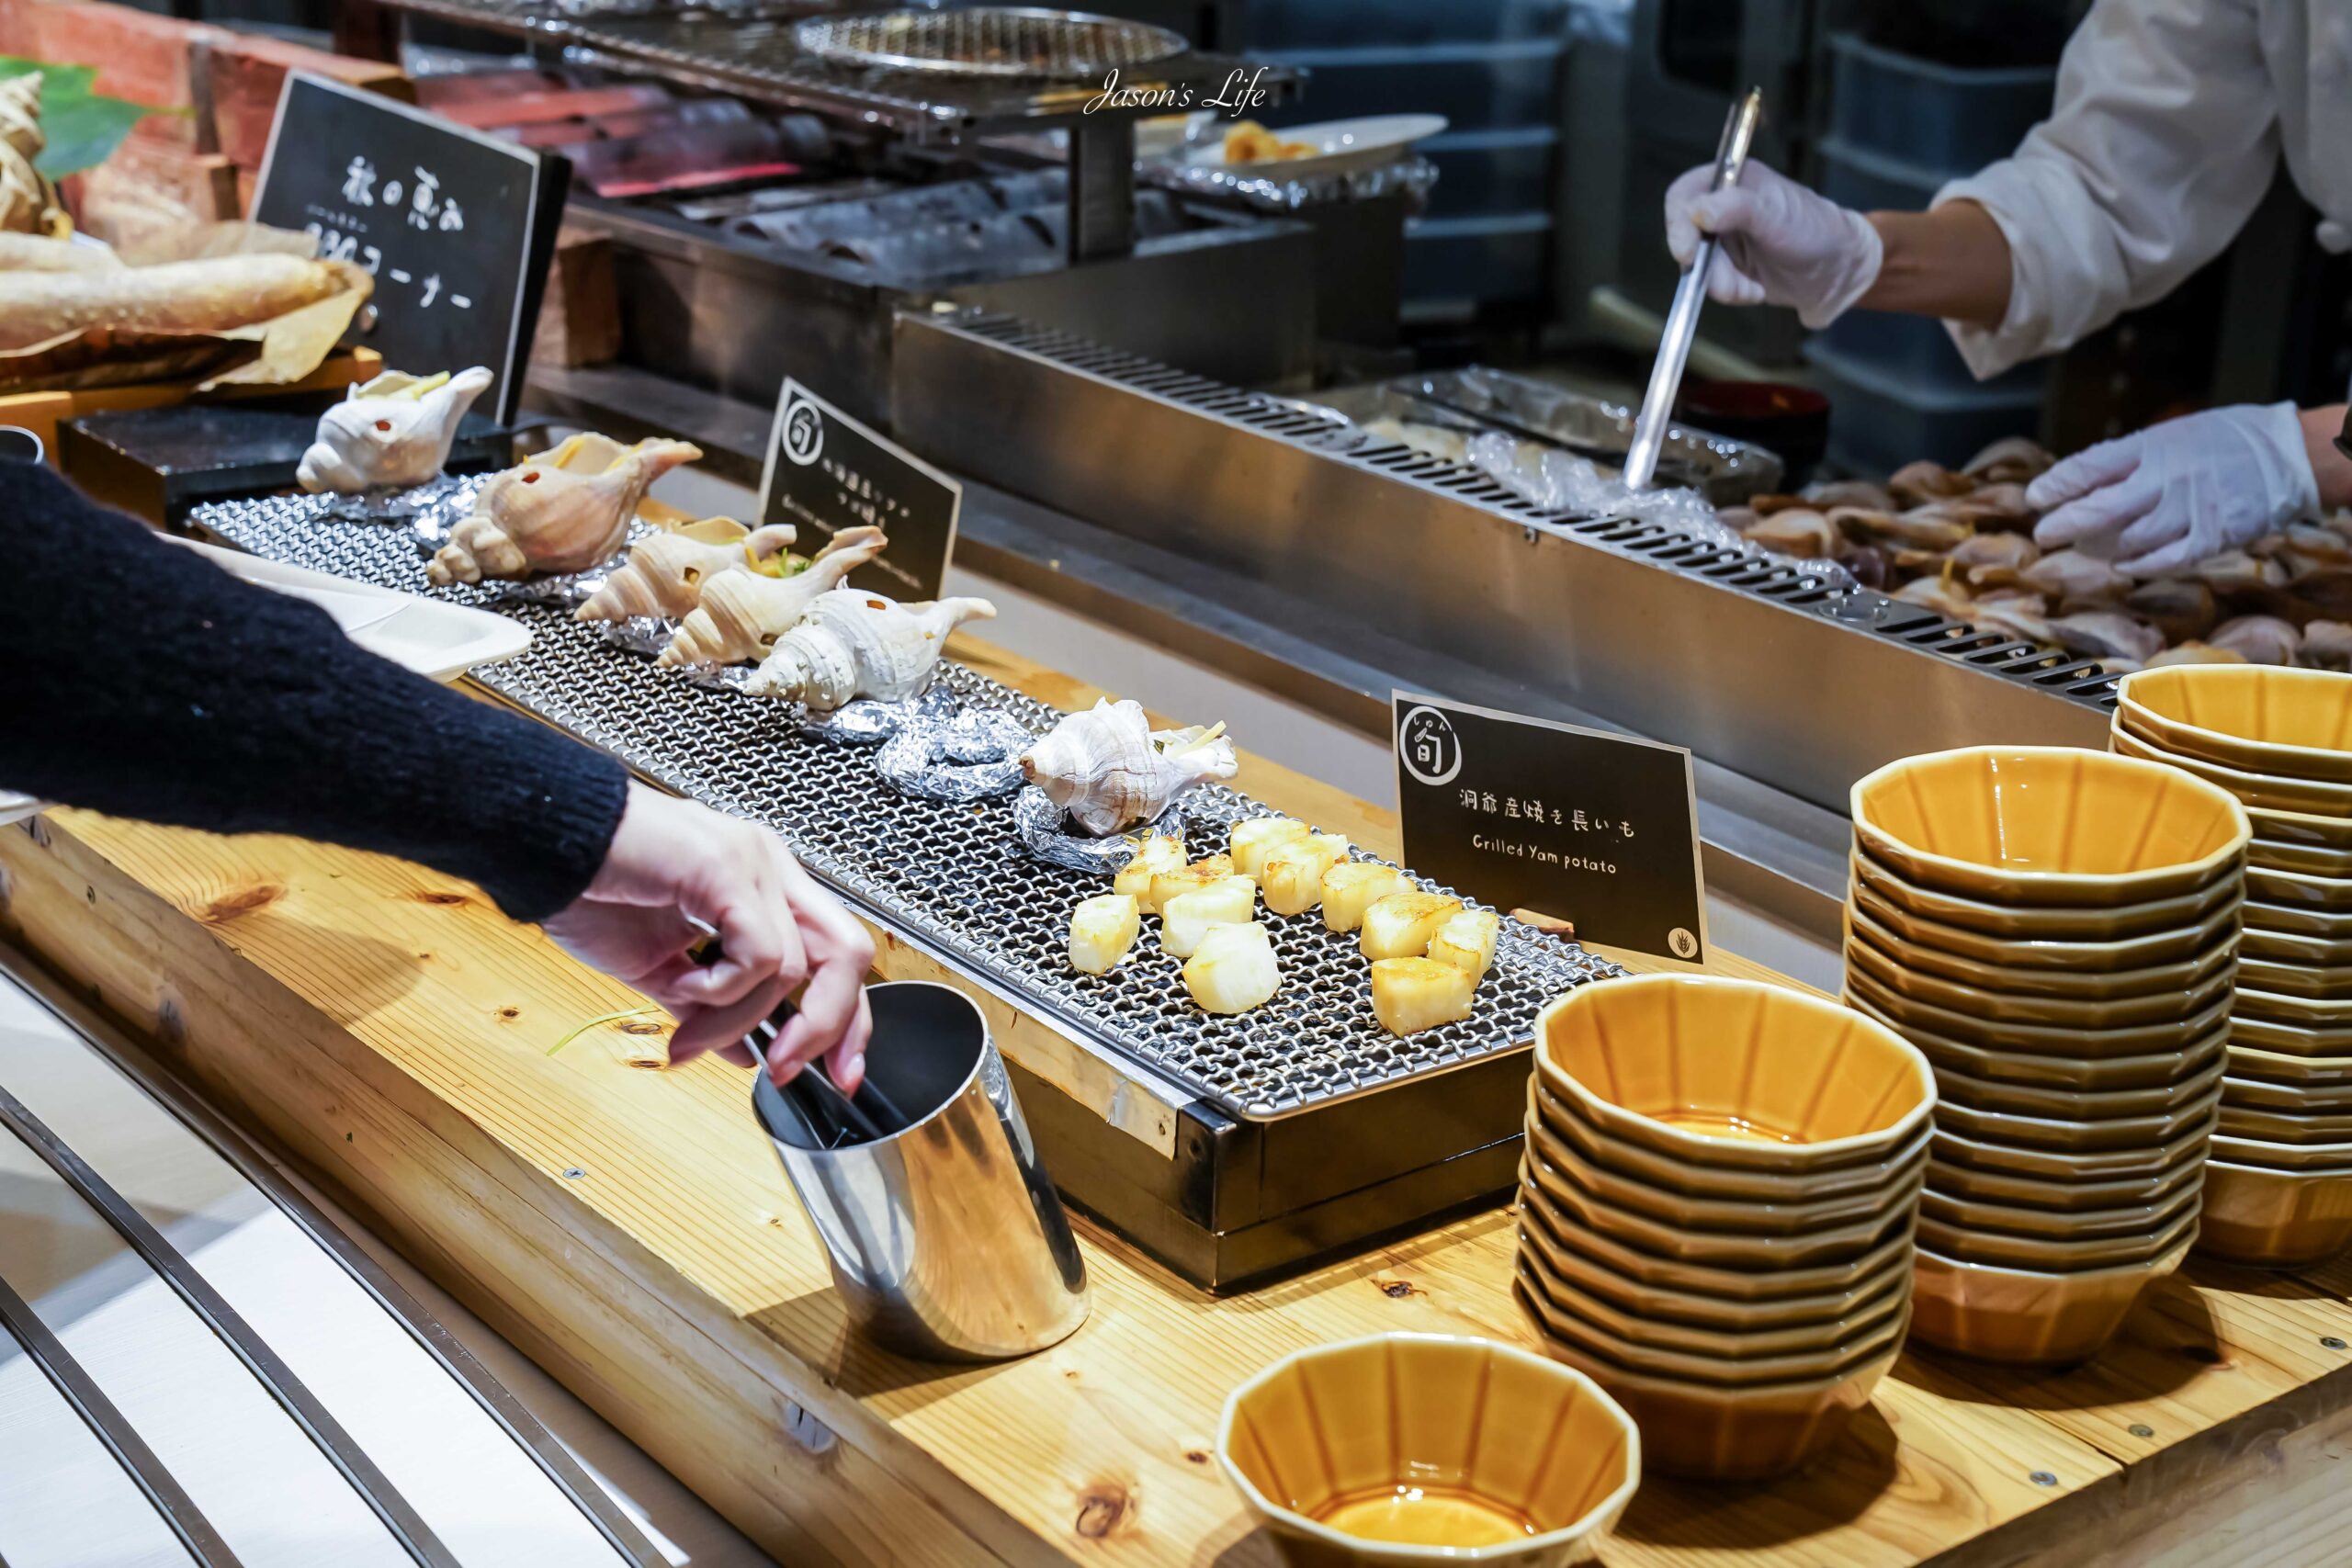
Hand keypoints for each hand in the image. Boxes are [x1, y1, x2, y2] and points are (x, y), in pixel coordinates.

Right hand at [544, 783, 875, 1089]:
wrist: (542, 846)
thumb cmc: (592, 892)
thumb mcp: (661, 969)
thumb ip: (710, 1009)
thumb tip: (747, 1056)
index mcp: (765, 888)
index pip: (837, 957)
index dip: (848, 1021)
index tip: (838, 1076)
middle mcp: (771, 868)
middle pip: (846, 955)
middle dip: (829, 1026)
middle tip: (787, 1070)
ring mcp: (755, 863)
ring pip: (793, 967)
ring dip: (739, 1018)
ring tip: (689, 1028)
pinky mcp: (728, 868)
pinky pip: (758, 953)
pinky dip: (722, 989)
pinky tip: (680, 982)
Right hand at [1664, 160, 1882, 328]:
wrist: (1840, 274)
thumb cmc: (1817, 233)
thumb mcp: (1778, 218)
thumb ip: (1738, 209)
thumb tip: (1698, 211)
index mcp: (1733, 180)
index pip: (1685, 193)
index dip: (1678, 223)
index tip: (1689, 253)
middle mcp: (1724, 206)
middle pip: (1686, 235)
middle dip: (1706, 266)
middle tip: (1727, 284)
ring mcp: (1724, 237)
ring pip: (1697, 265)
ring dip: (1721, 284)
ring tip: (1751, 290)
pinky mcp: (1729, 266)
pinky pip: (1710, 282)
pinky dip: (1729, 292)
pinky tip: (1754, 291)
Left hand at [2029, 404, 2320, 578]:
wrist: (2286, 455)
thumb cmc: (2224, 441)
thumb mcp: (2170, 435)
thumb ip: (2128, 459)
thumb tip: (2081, 482)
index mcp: (2151, 448)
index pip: (2088, 468)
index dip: (2055, 486)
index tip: (2035, 498)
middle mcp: (2163, 481)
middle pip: (2097, 511)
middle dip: (2063, 525)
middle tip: (2044, 533)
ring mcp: (2185, 513)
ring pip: (2123, 541)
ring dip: (2095, 548)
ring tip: (2085, 546)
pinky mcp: (2208, 539)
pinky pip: (2160, 562)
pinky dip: (2135, 565)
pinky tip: (2121, 564)